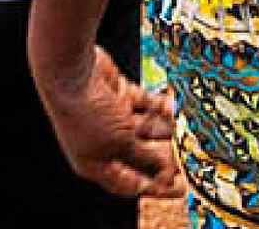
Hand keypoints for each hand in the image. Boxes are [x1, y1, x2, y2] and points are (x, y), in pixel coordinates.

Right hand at [37, 47, 179, 199]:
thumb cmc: (86, 114)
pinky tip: (174, 107)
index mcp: (95, 164)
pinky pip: (144, 104)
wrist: (71, 72)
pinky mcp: (117, 93)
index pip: (130, 184)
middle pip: (140, 155)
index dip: (154, 187)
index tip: (179, 188)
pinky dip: (158, 106)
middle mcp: (103, 142)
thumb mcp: (119, 144)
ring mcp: (111, 117)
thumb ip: (143, 158)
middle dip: (163, 157)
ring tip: (186, 131)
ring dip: (164, 130)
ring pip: (145, 128)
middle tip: (187, 157)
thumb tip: (163, 171)